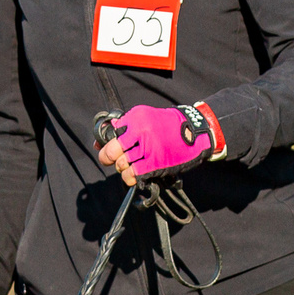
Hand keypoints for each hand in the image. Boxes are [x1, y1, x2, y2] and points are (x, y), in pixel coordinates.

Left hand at [102, 103, 219, 186]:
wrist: (195, 131)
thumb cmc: (168, 126)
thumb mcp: (145, 117)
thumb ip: (124, 127)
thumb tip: (99, 143)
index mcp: (135, 117)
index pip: (110, 134)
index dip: (104, 144)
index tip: (107, 147)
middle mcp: (140, 131)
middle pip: (111, 151)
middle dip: (108, 158)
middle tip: (112, 160)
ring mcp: (148, 148)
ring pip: (121, 165)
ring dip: (122, 168)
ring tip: (130, 165)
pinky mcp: (155, 163)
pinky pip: (132, 175)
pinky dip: (130, 177)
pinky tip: (134, 174)